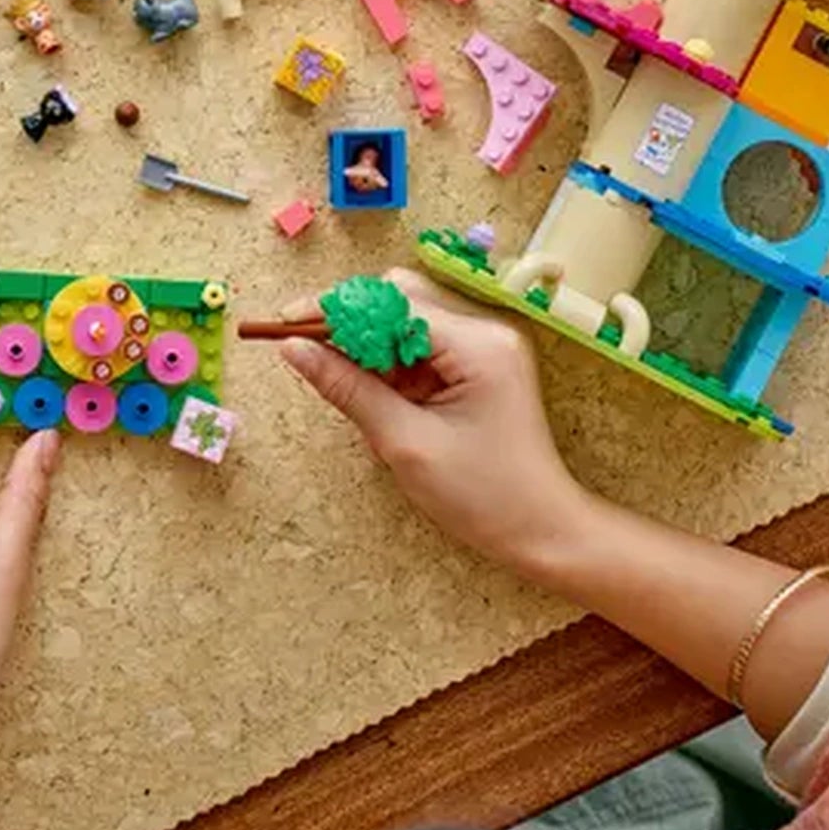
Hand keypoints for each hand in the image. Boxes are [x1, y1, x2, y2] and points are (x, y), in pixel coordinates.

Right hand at [277, 268, 591, 578]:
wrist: (541, 530)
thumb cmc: (483, 495)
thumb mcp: (404, 443)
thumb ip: (348, 388)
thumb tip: (295, 350)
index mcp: (477, 345)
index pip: (392, 303)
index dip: (336, 310)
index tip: (287, 323)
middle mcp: (485, 332)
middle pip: (400, 299)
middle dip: (353, 324)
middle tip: (313, 357)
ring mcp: (485, 347)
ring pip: (407, 322)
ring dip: (372, 348)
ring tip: (354, 392)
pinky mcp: (480, 365)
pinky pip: (423, 347)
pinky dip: (393, 366)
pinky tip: (382, 399)